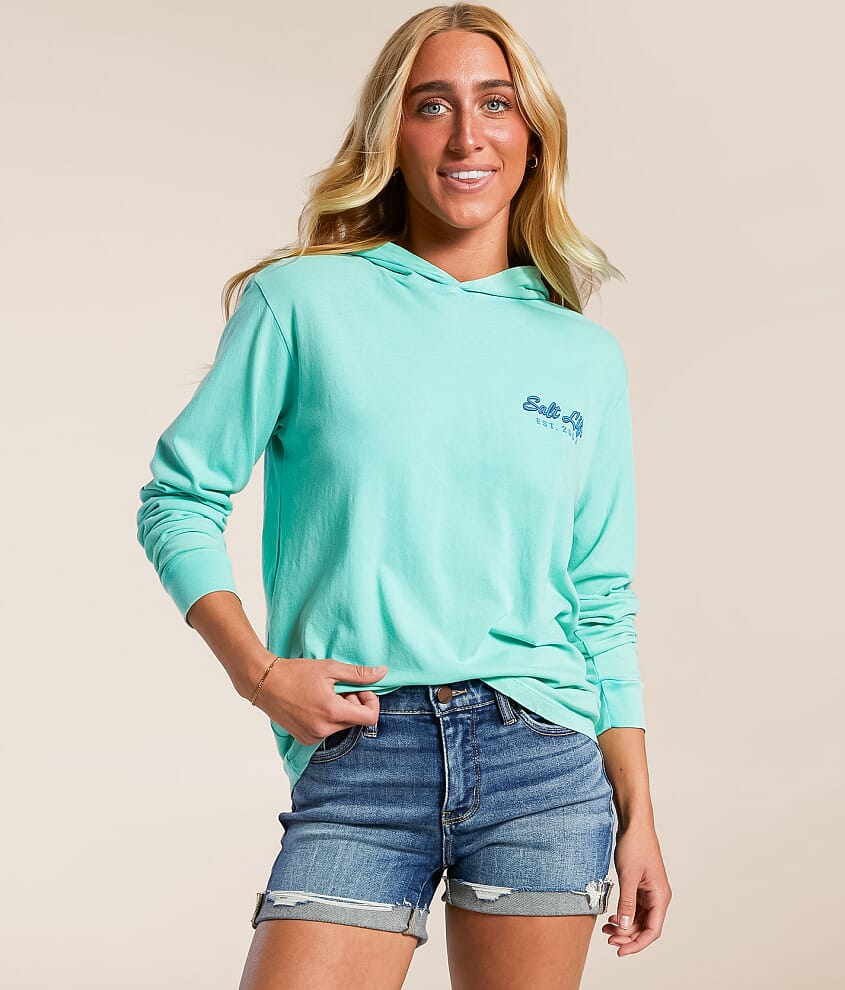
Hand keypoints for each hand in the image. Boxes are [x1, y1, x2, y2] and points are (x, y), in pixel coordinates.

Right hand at [251, 656, 388, 745]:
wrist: (264, 682)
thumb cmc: (296, 672)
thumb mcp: (330, 668)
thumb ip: (358, 674)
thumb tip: (383, 673)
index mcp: (332, 712)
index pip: (370, 717)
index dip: (371, 701)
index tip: (360, 689)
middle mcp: (323, 730)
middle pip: (356, 721)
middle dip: (354, 704)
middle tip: (339, 688)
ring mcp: (313, 737)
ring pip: (342, 727)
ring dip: (341, 711)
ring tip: (324, 695)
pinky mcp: (305, 739)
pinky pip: (328, 731)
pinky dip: (328, 719)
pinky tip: (315, 704)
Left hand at [601, 820, 671, 956]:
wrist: (634, 824)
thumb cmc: (635, 845)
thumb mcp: (628, 876)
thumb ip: (627, 903)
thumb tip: (625, 927)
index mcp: (660, 896)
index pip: (652, 930)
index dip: (637, 944)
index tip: (620, 950)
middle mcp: (658, 897)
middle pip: (645, 927)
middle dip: (628, 936)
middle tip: (608, 938)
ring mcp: (649, 892)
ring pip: (639, 918)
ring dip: (624, 927)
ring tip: (606, 929)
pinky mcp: (641, 886)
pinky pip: (634, 908)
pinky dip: (624, 915)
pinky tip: (612, 917)